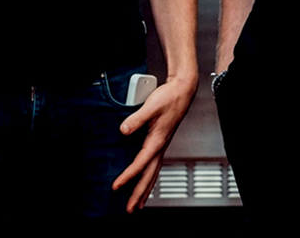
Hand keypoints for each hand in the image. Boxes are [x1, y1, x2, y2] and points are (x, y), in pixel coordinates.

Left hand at [111, 74, 197, 211]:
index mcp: (157, 141)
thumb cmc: (169, 97)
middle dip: (139, 194)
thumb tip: (123, 131)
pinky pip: (155, 164)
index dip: (127, 176)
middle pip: (149, 176)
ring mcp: (163, 145)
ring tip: (139, 203)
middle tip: (130, 209)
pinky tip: (146, 177)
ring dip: (146, 189)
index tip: (116, 186)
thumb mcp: (151, 106)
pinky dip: (150, 176)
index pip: (140, 164)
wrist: (183, 90)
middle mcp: (161, 146)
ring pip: (154, 172)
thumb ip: (136, 119)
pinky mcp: (162, 140)